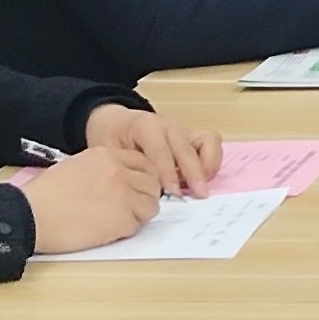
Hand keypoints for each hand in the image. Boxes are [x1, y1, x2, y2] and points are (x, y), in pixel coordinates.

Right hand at [23, 143, 158, 254]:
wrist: (30, 216)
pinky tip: (106, 230)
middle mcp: (119, 171)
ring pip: (150, 205)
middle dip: (143, 197)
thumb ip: (103, 169)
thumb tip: (122, 180)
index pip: (143, 163)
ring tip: (116, 220)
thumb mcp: (77, 167)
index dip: (141, 179)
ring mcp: (123, 195)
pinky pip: (136, 225)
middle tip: (128, 208)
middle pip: (151, 184)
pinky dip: (125, 230)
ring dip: (138, 215)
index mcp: (107, 155)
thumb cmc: (45, 195)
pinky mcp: (121, 220)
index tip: (134, 189)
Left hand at [85, 103, 220, 194]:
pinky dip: (211, 161)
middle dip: (193, 173)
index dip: (168, 172)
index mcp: (145, 125)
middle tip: (197, 196)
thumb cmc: (110, 139)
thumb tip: (138, 191)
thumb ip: (123, 168)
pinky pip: (212, 143)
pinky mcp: (193, 135)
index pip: (160, 150)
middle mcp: (168, 125)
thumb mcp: (107, 152)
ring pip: (207, 142)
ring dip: (206, 166)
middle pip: (186, 148)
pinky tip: (198, 179)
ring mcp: (183, 128)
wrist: (115, 123)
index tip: (173, 193)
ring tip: (197, 188)